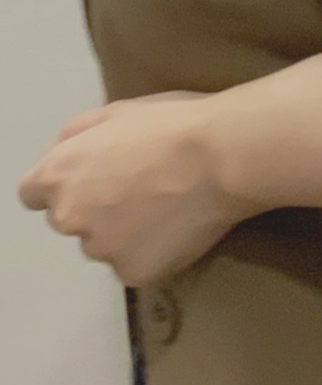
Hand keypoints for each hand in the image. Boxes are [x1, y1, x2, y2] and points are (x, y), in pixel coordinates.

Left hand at [16, 91, 266, 287]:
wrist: (223, 157)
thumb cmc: (175, 124)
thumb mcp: (118, 111)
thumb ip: (78, 135)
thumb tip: (65, 152)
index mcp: (57, 175)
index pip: (33, 195)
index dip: (67, 185)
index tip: (96, 180)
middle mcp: (68, 218)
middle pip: (71, 221)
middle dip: (96, 209)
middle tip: (143, 191)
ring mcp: (101, 250)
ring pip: (106, 245)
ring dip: (125, 233)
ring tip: (169, 210)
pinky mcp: (134, 273)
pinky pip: (136, 265)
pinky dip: (153, 252)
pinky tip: (179, 229)